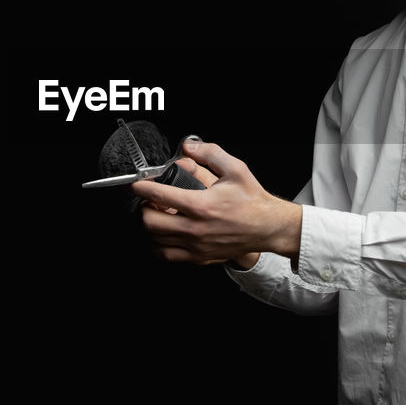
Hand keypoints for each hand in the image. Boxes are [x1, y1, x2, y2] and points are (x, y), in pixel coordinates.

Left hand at [132, 140, 301, 266]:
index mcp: (200, 205)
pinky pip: (167, 256)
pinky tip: (165, 234)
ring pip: (155, 241)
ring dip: (151, 227)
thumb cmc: (252, 200)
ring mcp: (195, 246)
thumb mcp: (235, 169)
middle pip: (149, 222)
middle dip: (144, 208)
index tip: (136, 184)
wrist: (268, 227)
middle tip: (151, 201)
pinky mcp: (199, 257)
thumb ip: (210, 153)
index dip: (141, 188)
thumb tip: (189, 146)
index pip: (158, 195)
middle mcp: (194, 228)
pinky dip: (159, 245)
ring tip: (158, 216)